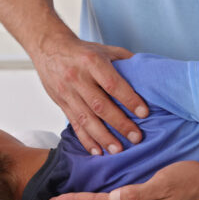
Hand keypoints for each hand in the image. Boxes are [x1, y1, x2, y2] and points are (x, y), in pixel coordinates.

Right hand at [33, 33, 148, 154]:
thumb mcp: (105, 49)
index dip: (128, 99)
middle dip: (119, 124)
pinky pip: (74, 125)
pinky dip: (86, 140)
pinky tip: (97, 151)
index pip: (112, 84)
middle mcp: (78, 78)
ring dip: (103, 137)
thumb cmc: (83, 51)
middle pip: (100, 105)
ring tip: (118, 150)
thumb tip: (150, 75)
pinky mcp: (62, 104)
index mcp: (92, 62)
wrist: (49, 48)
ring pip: (86, 119)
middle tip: (136, 137)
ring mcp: (68, 93)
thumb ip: (126, 61)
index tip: (143, 113)